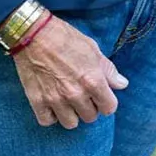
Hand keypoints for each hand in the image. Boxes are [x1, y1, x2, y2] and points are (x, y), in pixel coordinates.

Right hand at [12, 14, 128, 129]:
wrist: (33, 32)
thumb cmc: (64, 37)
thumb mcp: (91, 48)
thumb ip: (108, 69)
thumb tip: (122, 84)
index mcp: (93, 80)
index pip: (109, 108)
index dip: (106, 101)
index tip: (99, 95)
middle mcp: (76, 94)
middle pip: (90, 117)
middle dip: (88, 106)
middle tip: (81, 93)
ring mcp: (56, 99)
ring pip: (70, 123)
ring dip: (70, 113)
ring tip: (66, 100)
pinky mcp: (38, 101)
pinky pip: (48, 121)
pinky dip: (50, 114)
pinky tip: (51, 102)